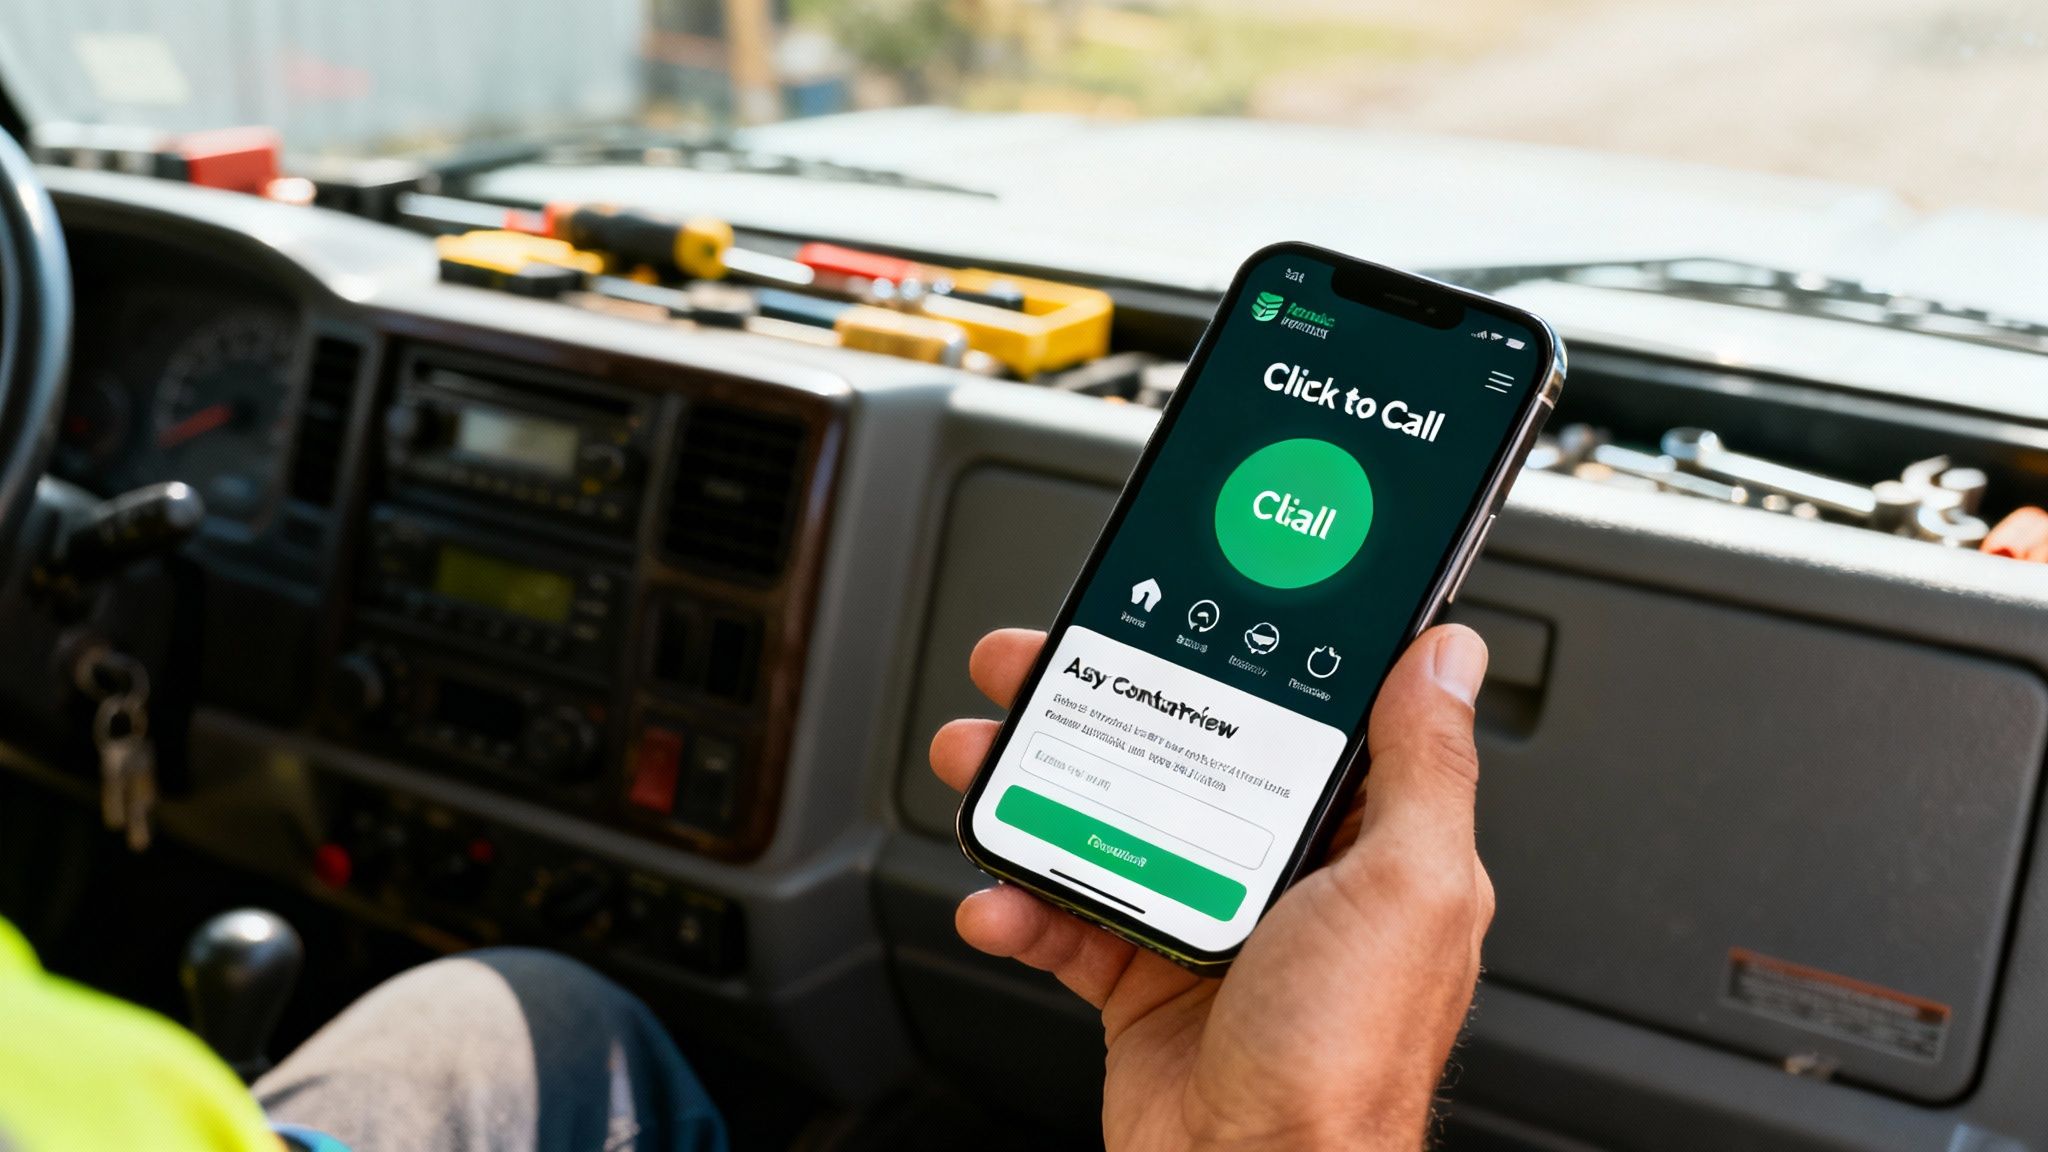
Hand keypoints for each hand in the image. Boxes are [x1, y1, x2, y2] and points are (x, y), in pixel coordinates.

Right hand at [930, 625, 1495, 1151]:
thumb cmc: (1344, 1062)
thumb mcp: (1408, 889)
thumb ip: (1425, 768)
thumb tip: (1446, 656)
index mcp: (1363, 843)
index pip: (1292, 716)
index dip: (1226, 656)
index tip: (1168, 610)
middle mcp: (1286, 877)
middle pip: (1180, 756)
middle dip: (1094, 708)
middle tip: (1030, 671)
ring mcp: (1208, 927)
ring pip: (1107, 821)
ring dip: (1032, 787)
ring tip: (978, 761)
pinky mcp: (1142, 981)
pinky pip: (1067, 919)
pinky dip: (1021, 904)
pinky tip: (999, 897)